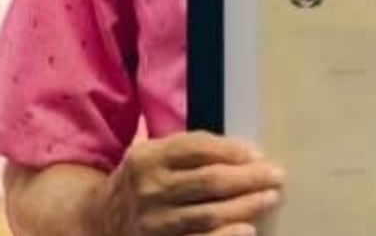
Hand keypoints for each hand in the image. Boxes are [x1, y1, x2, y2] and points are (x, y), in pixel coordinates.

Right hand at [95, 130, 283, 235]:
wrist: (99, 220)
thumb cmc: (143, 181)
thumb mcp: (155, 155)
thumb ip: (190, 151)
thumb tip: (245, 155)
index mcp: (149, 157)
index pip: (198, 148)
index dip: (232, 151)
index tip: (258, 154)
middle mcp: (149, 189)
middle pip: (209, 182)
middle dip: (248, 179)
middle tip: (276, 176)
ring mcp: (152, 224)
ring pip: (207, 215)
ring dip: (245, 206)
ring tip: (269, 198)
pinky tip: (247, 230)